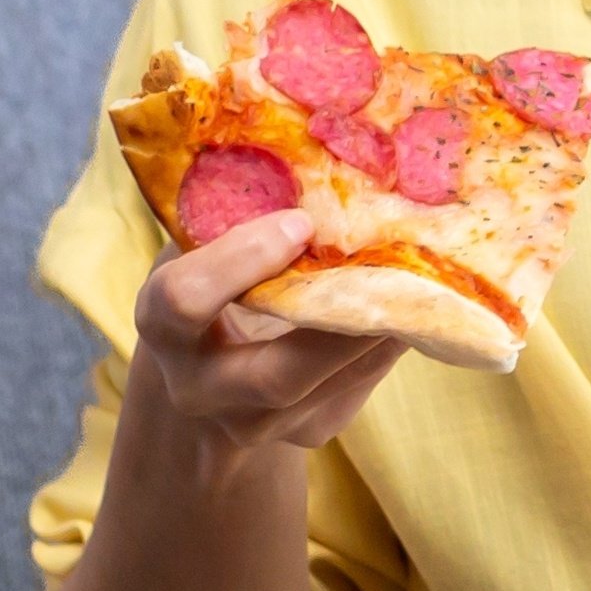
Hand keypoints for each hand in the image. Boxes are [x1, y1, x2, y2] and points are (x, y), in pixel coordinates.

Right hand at [125, 205, 407, 463]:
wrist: (207, 378)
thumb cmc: (210, 283)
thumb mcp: (201, 247)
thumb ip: (234, 214)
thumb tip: (316, 162)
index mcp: (165, 328)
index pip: (185, 301)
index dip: (241, 260)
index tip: (298, 222)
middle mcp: (204, 390)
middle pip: (277, 376)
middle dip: (341, 322)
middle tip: (390, 262)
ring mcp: (260, 423)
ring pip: (338, 381)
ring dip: (387, 324)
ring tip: (426, 269)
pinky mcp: (313, 428)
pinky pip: (364, 382)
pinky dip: (394, 337)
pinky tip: (419, 297)